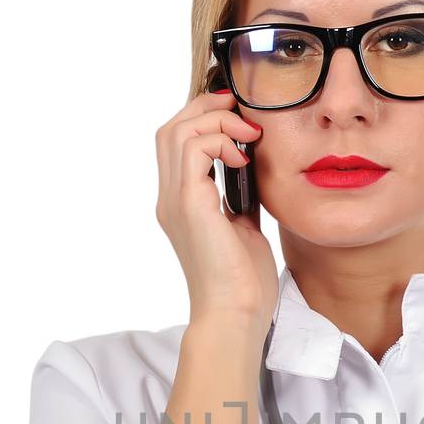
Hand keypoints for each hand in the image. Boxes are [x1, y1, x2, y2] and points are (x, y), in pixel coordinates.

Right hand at [155, 90, 278, 332]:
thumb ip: (240, 198)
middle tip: (240, 108)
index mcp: (180, 204)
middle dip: (205, 108)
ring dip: (216, 121)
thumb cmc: (243, 283)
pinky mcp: (190, 205)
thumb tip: (254, 169)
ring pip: (177, 132)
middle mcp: (170, 199)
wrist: (236, 315)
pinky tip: (242, 158)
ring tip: (247, 134)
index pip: (176, 143)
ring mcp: (175, 201)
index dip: (203, 118)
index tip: (239, 117)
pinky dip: (220, 141)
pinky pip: (195, 149)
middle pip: (169, 129)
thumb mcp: (244, 228)